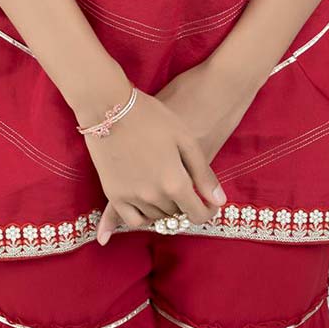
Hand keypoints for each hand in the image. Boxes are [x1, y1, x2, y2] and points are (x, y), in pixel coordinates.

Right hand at [95, 59, 258, 243]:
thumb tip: (219, 202)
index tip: (210, 204)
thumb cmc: (151, 117)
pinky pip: (133, 220)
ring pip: (157, 217)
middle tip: (186, 188)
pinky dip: (145, 216)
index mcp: (174, 182)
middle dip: (185, 204)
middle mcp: (153, 196)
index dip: (208, 212)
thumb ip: (203, 174)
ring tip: (168, 189)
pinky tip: (149, 202)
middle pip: (177, 214)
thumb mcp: (184, 139)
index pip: (197, 214)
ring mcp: (131, 197)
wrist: (109, 108)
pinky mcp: (113, 194)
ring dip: (166, 208)